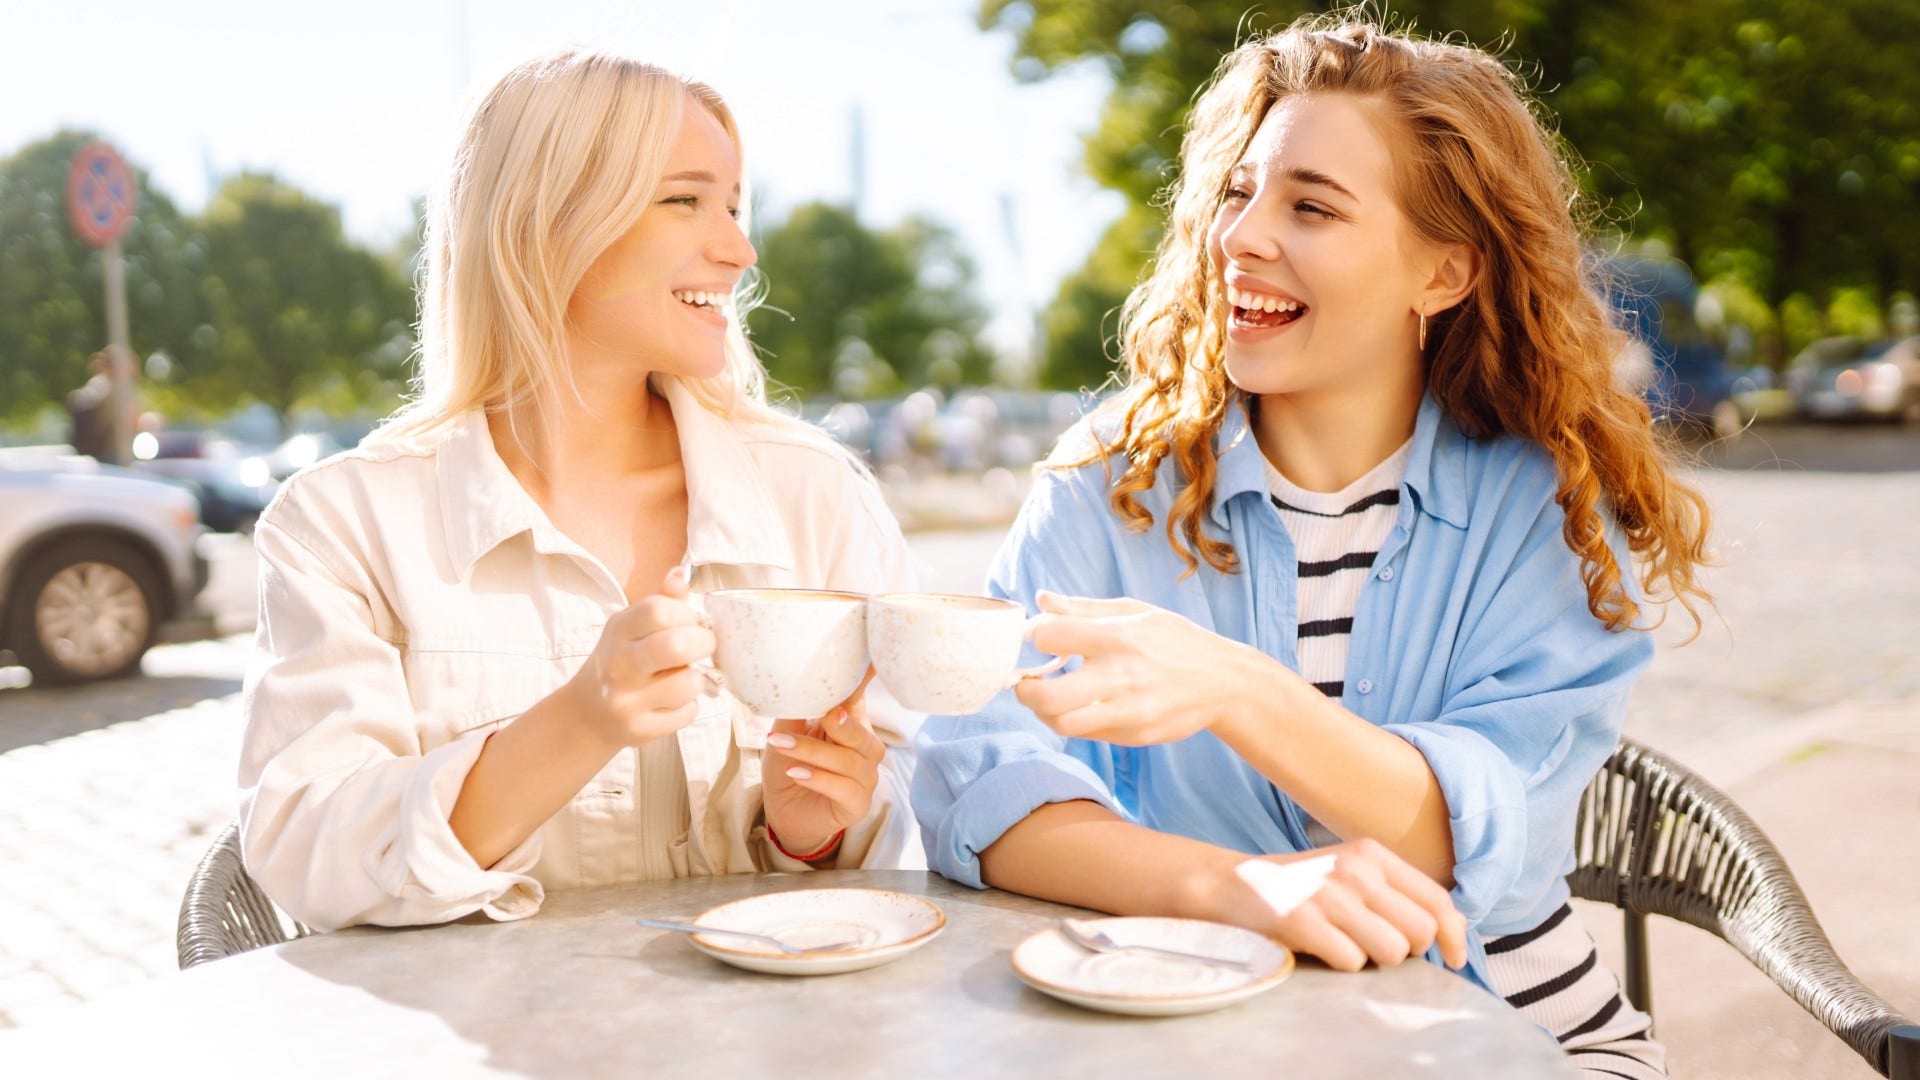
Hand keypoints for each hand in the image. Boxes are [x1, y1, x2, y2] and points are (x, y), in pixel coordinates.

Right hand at [563, 565, 715, 748]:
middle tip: (703, 647)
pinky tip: (671, 703)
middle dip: (703, 644)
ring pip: (689, 684)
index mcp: (619, 630)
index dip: (686, 614)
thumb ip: (660, 602)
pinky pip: (687, 714)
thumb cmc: (620, 661)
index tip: (691, 622)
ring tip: (681, 678)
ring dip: (696, 680)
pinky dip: (688, 708)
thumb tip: (681, 573)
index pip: (659, 610)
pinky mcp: (638, 730)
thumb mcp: (630, 627)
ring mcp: (626, 700)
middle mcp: (618, 664)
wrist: (586, 715)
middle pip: (676, 646)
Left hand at [761, 671, 887, 857]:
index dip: (864, 680)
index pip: (859, 698)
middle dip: (842, 724)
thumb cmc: (789, 765)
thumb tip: (794, 678)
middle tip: (825, 715)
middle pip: (861, 734)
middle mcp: (865, 749)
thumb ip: (796, 709)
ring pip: (849, 762)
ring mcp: (865, 778)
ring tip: (781, 747)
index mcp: (851, 724)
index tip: (868, 662)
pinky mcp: (858, 804)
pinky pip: (845, 790)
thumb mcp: (787, 733)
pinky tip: (796, 773)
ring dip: (814, 753)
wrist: (784, 811)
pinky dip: (819, 780)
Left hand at [1015, 590, 1269, 745]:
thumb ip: (1083, 608)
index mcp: (1117, 636)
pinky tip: (1080, 706)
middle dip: (1025, 691)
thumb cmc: (1174, 640)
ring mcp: (1128, 710)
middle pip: (1048, 696)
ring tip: (1049, 699)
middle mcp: (1121, 676)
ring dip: (1045, 713)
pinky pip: (1087, 734)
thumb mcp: (1134, 612)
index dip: (1037, 638)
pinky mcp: (1134, 735)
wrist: (1224, 682)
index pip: (1050, 637)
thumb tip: (1040, 599)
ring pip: (1062, 723)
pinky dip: (1074, 721)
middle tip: (1026, 684)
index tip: (1043, 641)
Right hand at [1206, 839, 1468, 972]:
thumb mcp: (1348, 872)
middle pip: (1420, 931)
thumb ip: (1394, 892)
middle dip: (1407, 951)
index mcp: (1371, 853)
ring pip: (1392, 952)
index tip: (1454, 958)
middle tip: (1376, 946)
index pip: (1437, 899)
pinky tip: (1318, 948)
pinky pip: (1353, 963)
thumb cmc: (1297, 887)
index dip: (1454, 935)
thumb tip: (1450, 930)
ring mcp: (1328, 895)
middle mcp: (1355, 869)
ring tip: (1344, 944)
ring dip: (1373, 960)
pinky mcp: (1303, 921)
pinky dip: (1341, 965)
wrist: (1228, 884)